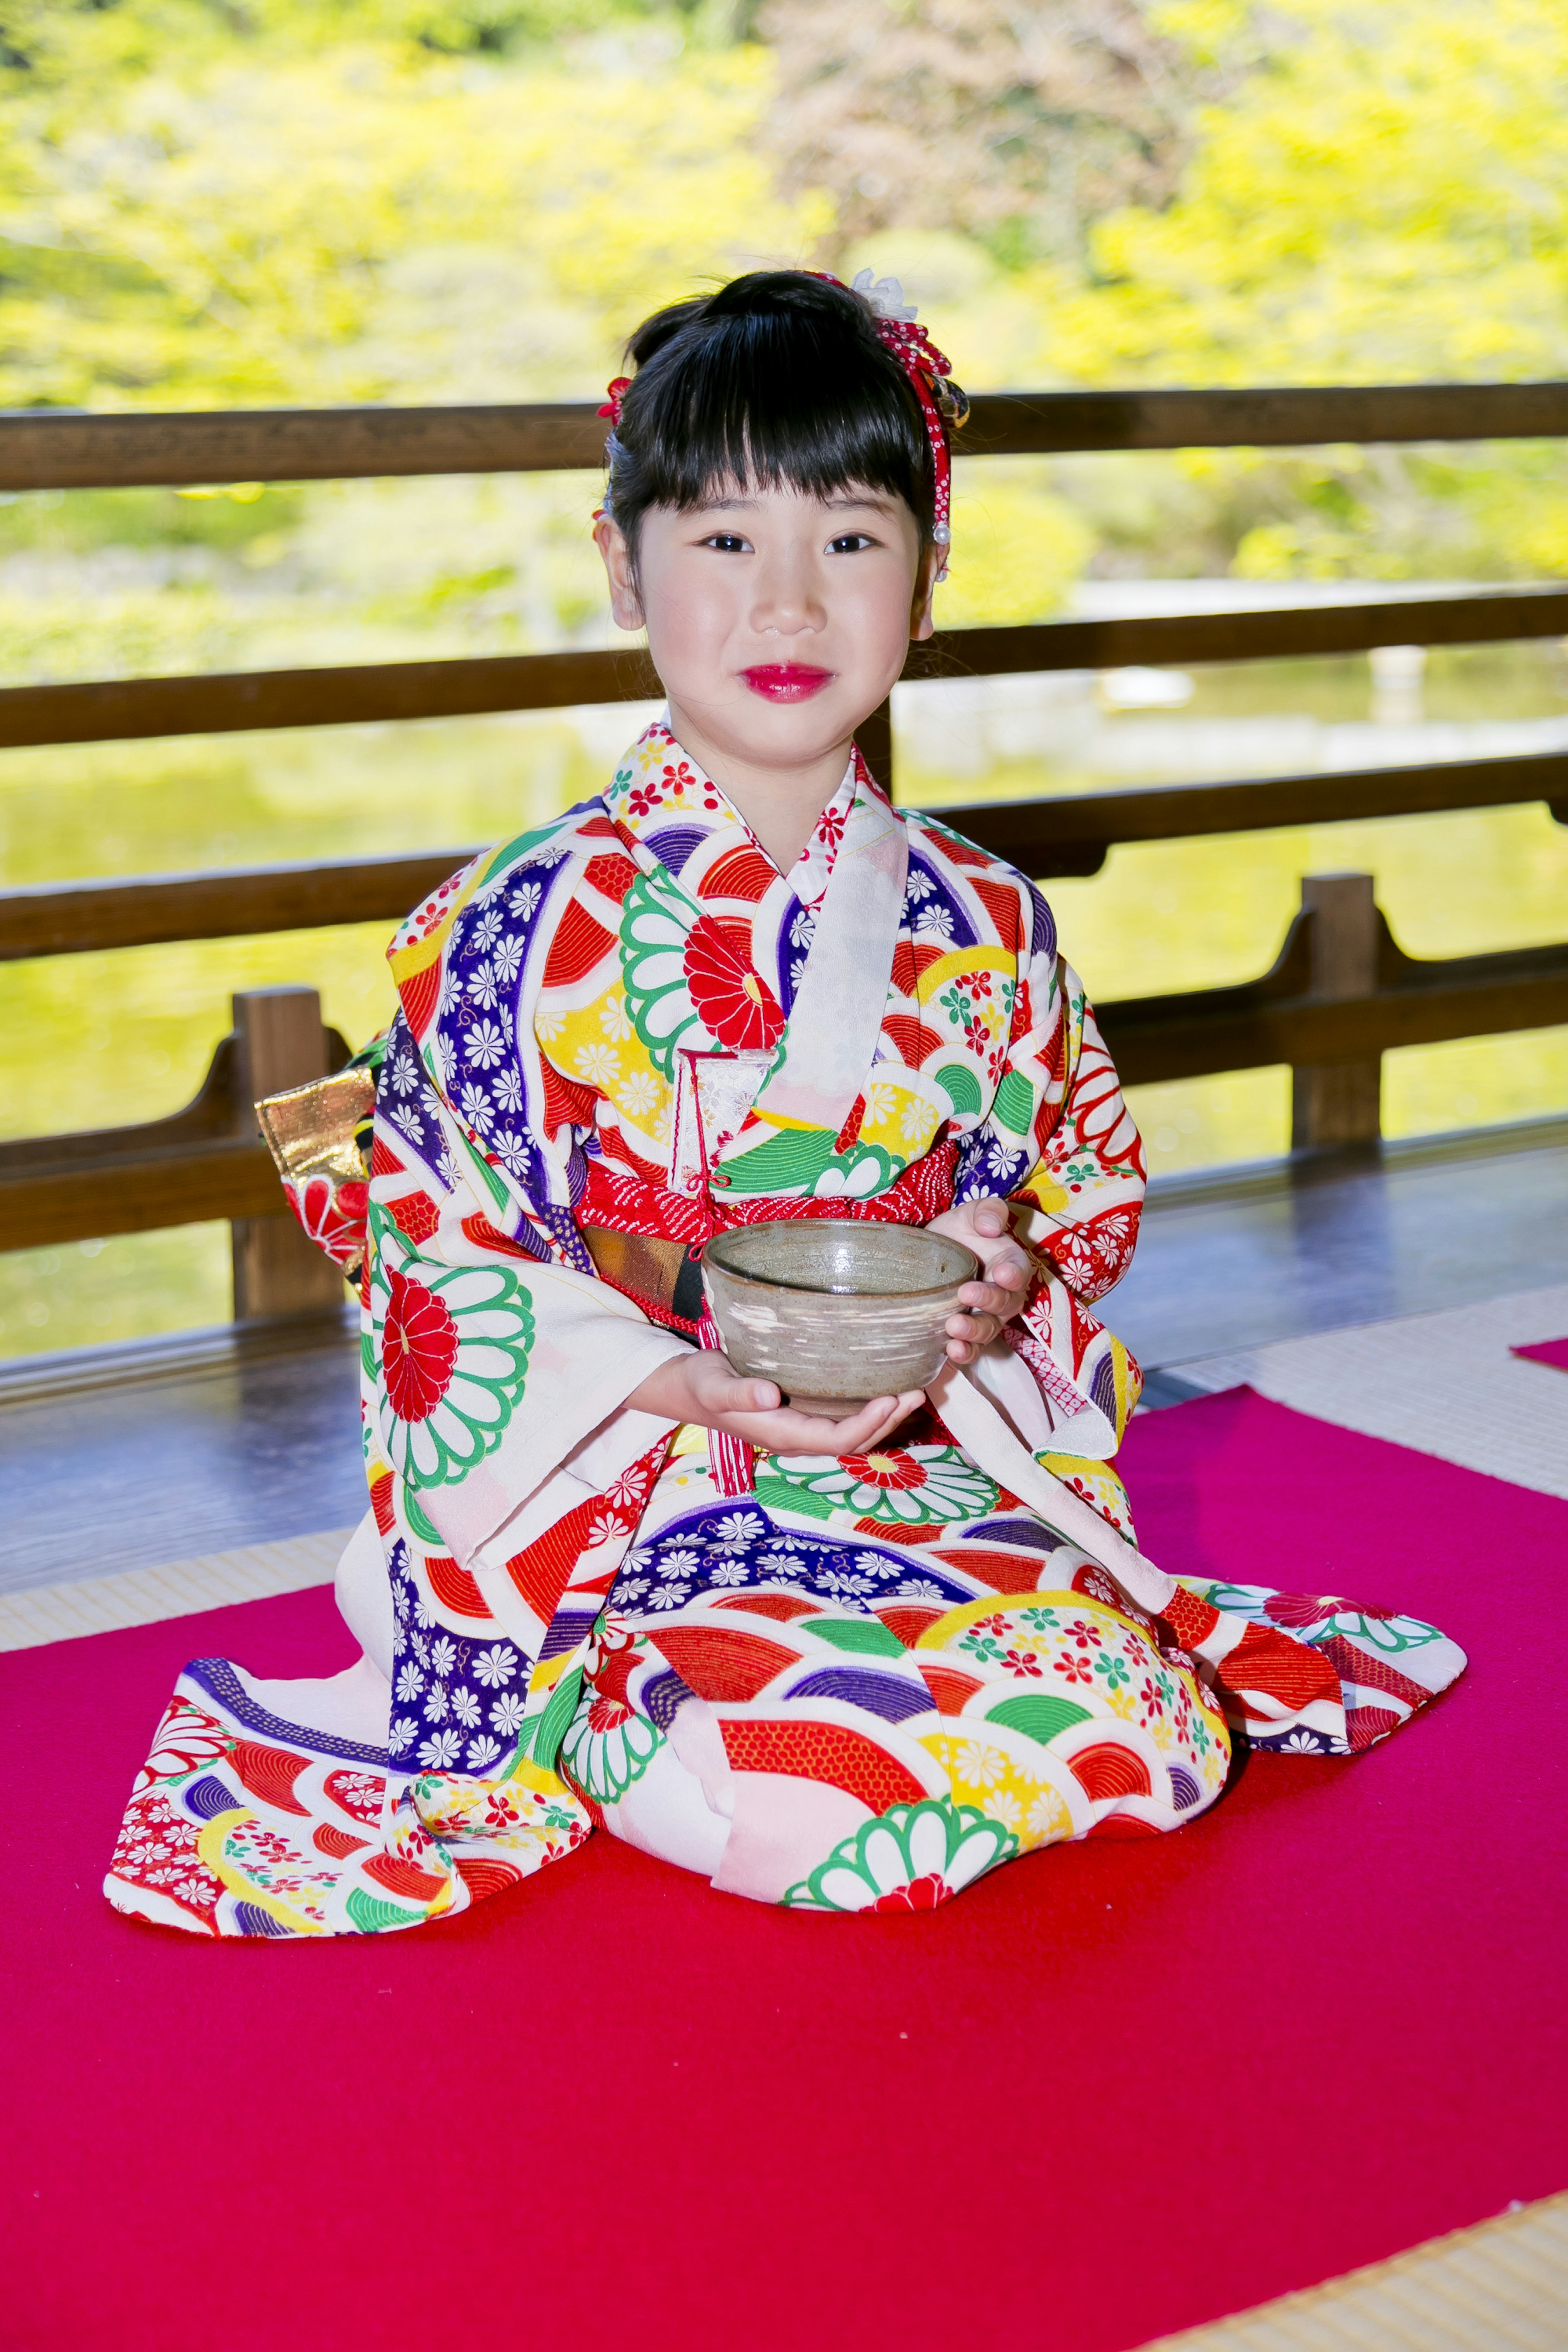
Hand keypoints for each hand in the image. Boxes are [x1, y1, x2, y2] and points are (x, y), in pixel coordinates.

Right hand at [627, 1347, 923, 1460]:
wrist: (687, 1388)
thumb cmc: (701, 1383)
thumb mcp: (714, 1384)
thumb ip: (739, 1393)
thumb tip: (769, 1397)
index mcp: (782, 1435)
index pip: (836, 1440)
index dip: (867, 1424)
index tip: (892, 1398)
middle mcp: (798, 1437)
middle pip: (854, 1441)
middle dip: (888, 1421)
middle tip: (919, 1392)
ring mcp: (802, 1427)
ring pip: (853, 1432)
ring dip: (885, 1416)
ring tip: (914, 1391)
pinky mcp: (803, 1413)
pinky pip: (844, 1418)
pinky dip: (870, 1407)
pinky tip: (886, 1386)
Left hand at [924, 1196, 1033, 1364]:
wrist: (930, 1254)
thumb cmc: (957, 1233)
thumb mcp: (969, 1214)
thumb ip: (987, 1211)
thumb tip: (991, 1227)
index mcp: (1010, 1265)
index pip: (1020, 1272)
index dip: (1015, 1275)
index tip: (1001, 1273)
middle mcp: (1003, 1295)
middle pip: (1005, 1305)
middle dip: (988, 1301)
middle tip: (965, 1293)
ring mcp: (985, 1317)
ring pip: (988, 1331)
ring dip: (974, 1332)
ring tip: (954, 1327)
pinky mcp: (966, 1334)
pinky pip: (972, 1349)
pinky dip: (964, 1353)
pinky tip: (951, 1351)